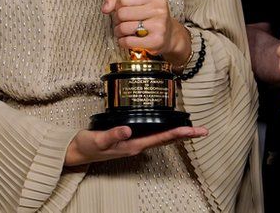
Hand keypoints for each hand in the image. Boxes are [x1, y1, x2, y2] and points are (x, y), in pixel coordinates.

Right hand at [65, 126, 206, 165]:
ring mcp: (133, 143)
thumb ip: (113, 135)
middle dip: (184, 135)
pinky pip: (151, 135)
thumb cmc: (87, 146)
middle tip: (202, 130)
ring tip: (191, 129)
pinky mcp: (128, 139)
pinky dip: (162, 130)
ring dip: (176, 133)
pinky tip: (165, 126)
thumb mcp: (98, 139)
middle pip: (166, 139)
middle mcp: (136, 146)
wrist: (77, 153)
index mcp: (133, 146)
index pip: (161, 138)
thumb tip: (128, 130)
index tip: (194, 130)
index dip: (178, 133)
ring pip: (160, 138)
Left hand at [102, 0, 190, 65]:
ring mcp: (159, 25)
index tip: (123, 10)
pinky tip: (128, 40)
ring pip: (123, 28)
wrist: (170, 35)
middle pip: (122, 13)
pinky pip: (128, 41)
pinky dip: (123, 42)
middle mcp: (159, 9)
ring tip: (124, 32)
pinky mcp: (156, 41)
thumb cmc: (149, 16)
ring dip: (118, 32)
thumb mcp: (136, 0)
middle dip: (117, 19)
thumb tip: (105, 8)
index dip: (118, 5)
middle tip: (122, 22)